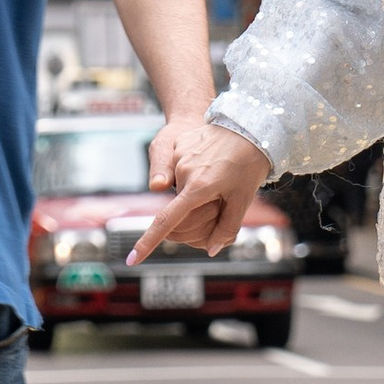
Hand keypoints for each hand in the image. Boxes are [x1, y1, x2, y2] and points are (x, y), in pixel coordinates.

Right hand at [129, 112, 272, 262]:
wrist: (249, 124)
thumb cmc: (250, 164)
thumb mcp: (243, 199)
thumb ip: (226, 228)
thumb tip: (211, 250)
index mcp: (198, 187)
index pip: (166, 221)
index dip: (149, 243)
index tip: (133, 260)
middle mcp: (184, 172)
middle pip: (182, 206)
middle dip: (199, 209)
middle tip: (225, 197)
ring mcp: (180, 156)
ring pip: (184, 188)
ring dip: (199, 189)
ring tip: (225, 174)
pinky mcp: (180, 146)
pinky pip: (184, 169)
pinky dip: (198, 172)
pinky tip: (217, 161)